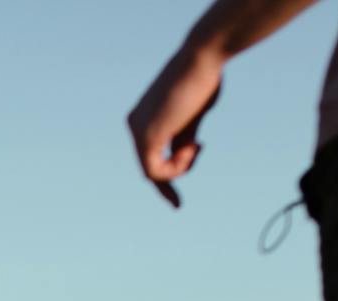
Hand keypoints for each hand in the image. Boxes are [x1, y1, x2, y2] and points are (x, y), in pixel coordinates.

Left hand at [127, 46, 222, 207]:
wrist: (202, 58)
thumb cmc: (203, 80)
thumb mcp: (192, 116)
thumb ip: (182, 138)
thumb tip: (182, 155)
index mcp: (144, 117)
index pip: (149, 155)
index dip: (166, 175)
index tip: (177, 197)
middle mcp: (135, 124)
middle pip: (149, 167)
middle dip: (168, 182)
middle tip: (177, 205)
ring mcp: (137, 130)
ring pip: (151, 172)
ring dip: (178, 168)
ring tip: (196, 146)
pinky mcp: (145, 136)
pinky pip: (153, 171)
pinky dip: (174, 169)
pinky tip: (190, 149)